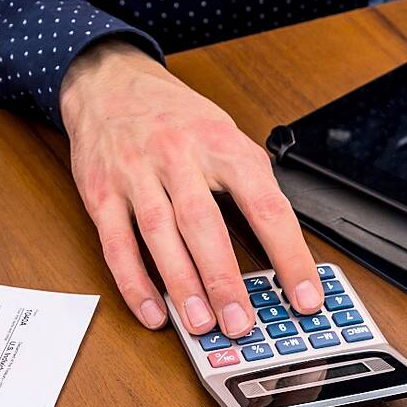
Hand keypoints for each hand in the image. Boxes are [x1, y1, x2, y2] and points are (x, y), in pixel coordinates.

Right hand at [60, 41, 322, 337]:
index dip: (289, 254)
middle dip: (224, 279)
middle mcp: (178, 156)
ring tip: (201, 323)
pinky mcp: (101, 193)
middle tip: (242, 323)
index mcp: (221, 144)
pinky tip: (152, 311)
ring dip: (181, 285)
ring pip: (160, 235)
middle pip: (204, 223)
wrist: (108, 83)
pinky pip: (117, 244)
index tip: (305, 295)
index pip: (265, 204)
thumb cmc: (175, 118)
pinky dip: (134, 283)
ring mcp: (136, 174)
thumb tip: (284, 247)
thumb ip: (251, 183)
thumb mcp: (224, 134)